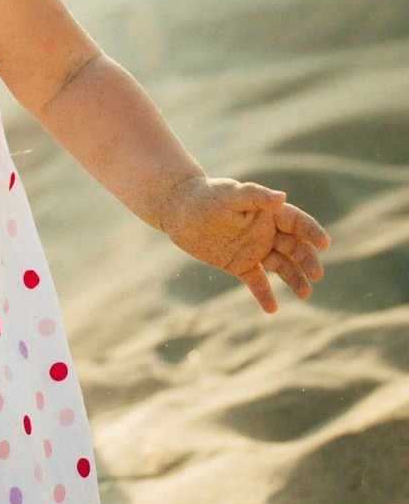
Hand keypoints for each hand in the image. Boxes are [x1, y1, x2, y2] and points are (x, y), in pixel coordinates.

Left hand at [160, 176, 329, 311]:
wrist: (178, 210)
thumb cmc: (206, 196)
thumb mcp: (229, 195)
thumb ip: (254, 196)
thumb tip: (281, 196)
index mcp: (269, 213)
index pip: (297, 223)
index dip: (312, 232)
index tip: (324, 243)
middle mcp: (267, 233)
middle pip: (295, 247)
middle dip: (307, 260)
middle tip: (315, 274)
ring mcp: (255, 250)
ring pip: (282, 266)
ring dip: (295, 279)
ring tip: (305, 293)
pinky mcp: (239, 265)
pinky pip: (256, 281)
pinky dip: (264, 294)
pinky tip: (271, 309)